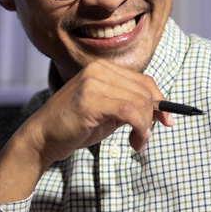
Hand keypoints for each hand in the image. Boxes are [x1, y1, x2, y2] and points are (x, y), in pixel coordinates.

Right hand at [0, 60, 171, 203]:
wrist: (42, 137)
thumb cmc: (73, 126)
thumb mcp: (107, 113)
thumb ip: (130, 107)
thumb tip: (163, 112)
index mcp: (102, 68)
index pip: (143, 80)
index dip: (160, 100)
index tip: (169, 121)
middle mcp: (98, 70)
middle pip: (144, 91)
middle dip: (153, 117)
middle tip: (145, 139)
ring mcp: (93, 83)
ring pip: (140, 102)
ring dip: (145, 127)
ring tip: (137, 143)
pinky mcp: (90, 100)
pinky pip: (129, 111)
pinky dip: (140, 128)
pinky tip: (135, 141)